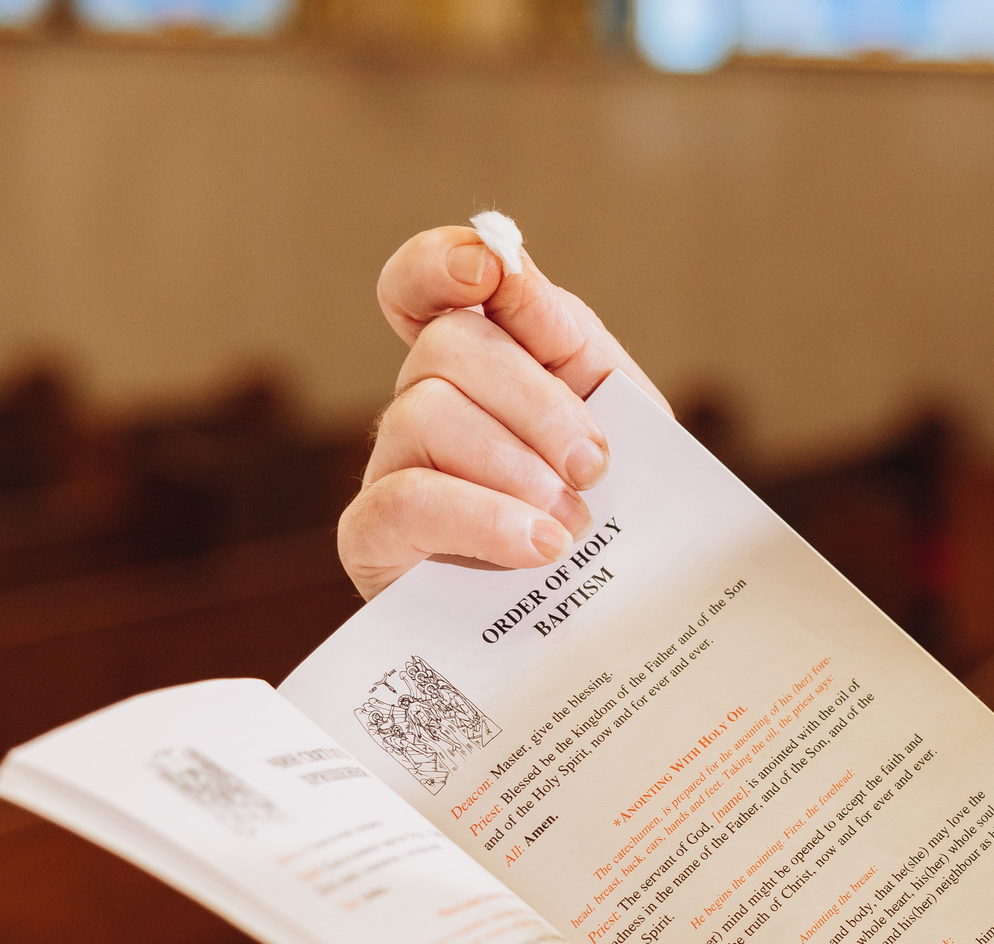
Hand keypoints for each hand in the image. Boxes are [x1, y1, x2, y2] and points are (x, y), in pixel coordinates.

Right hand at [339, 225, 671, 598]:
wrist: (612, 629)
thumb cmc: (614, 515)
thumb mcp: (619, 418)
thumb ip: (568, 335)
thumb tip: (508, 267)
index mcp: (480, 368)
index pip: (422, 285)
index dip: (439, 263)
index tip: (486, 271)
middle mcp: (421, 408)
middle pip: (446, 349)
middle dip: (537, 403)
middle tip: (593, 466)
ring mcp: (390, 471)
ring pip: (427, 416)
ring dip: (518, 468)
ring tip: (573, 522)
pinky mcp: (374, 542)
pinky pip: (409, 500)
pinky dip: (485, 518)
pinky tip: (542, 547)